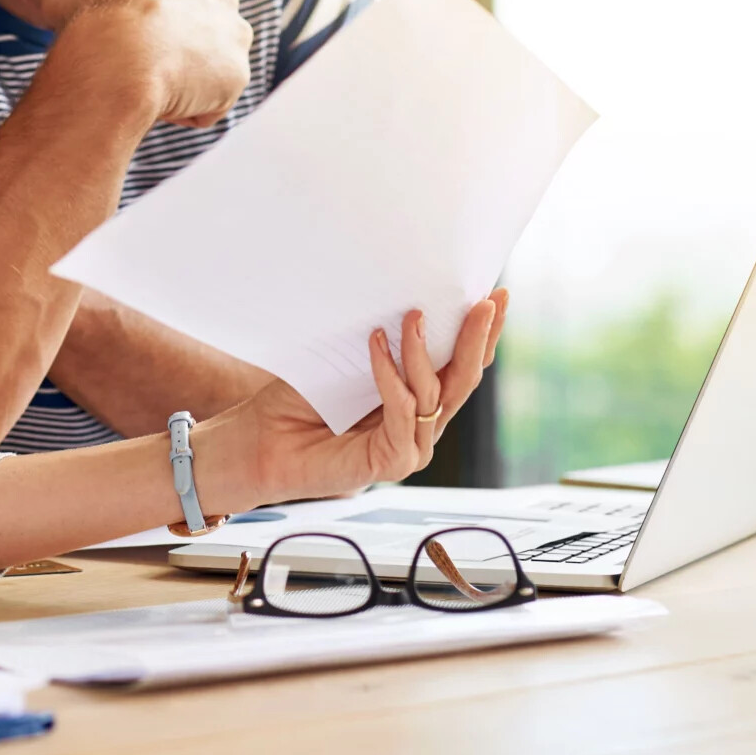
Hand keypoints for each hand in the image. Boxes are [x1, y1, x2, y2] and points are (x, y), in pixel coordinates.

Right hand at [0, 0, 251, 127]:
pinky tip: (165, 105)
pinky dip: (192, 112)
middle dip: (182, 58)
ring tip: (151, 88)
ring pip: (212, 72)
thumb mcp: (60, 0)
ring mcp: (233, 38)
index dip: (156, 36)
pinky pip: (216, 104)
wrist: (120, 64)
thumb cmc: (91, 29)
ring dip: (186, 86)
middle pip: (207, 37)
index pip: (182, 10)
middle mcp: (221, 0)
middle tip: (143, 72)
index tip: (131, 50)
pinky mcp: (237, 74)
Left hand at [195, 292, 507, 509]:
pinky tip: (375, 344)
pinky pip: (403, 410)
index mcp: (416, 399)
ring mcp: (411, 446)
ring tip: (413, 314)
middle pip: (464, 379)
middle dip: (477, 338)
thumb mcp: (344, 356)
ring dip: (424, 349)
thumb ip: (380, 338)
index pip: (459, 364)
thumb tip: (404, 293)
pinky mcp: (393, 462)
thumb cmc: (297, 399)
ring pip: (436, 392)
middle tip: (484, 301)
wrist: (260, 441)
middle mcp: (421, 424)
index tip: (495, 294)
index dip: (481, 332)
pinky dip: (391, 375)